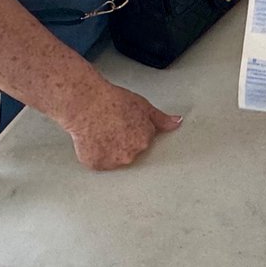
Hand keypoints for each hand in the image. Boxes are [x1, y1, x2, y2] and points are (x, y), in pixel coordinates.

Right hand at [61, 83, 181, 169]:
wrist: (87, 104)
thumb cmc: (113, 101)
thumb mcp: (143, 106)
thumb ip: (161, 119)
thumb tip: (177, 123)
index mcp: (145, 141)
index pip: (144, 139)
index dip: (134, 128)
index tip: (126, 121)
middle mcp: (131, 155)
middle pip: (130, 150)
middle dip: (124, 140)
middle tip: (113, 126)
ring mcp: (113, 162)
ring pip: (115, 158)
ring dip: (110, 149)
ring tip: (102, 131)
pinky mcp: (96, 165)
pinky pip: (98, 163)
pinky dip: (95, 154)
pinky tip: (93, 139)